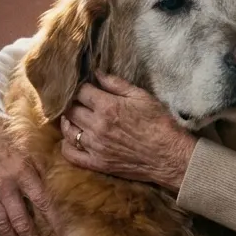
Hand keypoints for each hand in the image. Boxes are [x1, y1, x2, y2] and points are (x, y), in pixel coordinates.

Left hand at [61, 73, 196, 190]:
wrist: (169, 156)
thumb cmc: (159, 123)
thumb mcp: (141, 96)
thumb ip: (116, 84)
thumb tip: (97, 72)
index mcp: (108, 107)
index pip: (81, 91)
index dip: (81, 86)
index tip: (85, 87)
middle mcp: (97, 126)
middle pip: (71, 109)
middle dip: (73, 103)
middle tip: (79, 101)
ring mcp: (95, 146)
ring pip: (68, 130)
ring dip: (68, 121)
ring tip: (74, 117)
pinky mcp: (97, 163)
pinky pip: (71, 154)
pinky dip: (67, 145)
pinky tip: (72, 138)